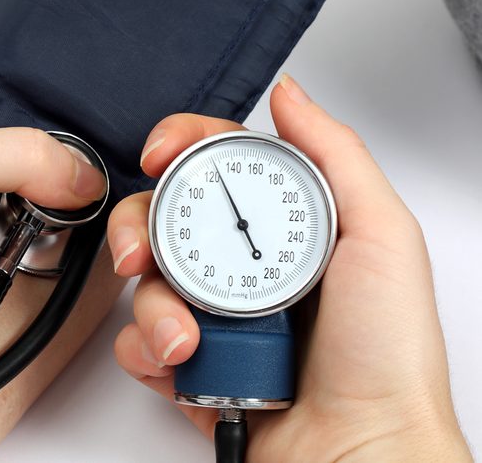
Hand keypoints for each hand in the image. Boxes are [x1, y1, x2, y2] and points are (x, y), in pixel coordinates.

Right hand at [107, 75, 471, 460]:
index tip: (161, 153)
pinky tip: (176, 362)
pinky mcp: (190, 363)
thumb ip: (335, 156)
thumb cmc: (385, 353)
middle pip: (164, 219)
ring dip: (153, 308)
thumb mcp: (380, 237)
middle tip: (140, 253)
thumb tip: (290, 96)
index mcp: (282, 229)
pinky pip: (141, 342)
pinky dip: (145, 350)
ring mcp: (213, 315)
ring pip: (145, 284)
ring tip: (187, 339)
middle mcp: (242, 266)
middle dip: (138, 228)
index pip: (218, 166)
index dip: (180, 147)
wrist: (359, 449)